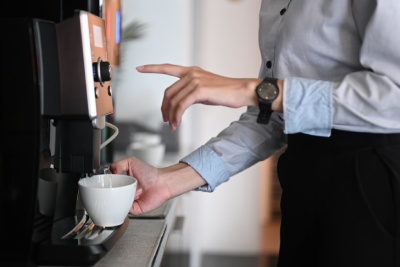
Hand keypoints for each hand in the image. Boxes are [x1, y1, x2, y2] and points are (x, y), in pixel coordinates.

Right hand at [110, 157, 170, 214]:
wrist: (162, 182)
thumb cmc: (150, 173)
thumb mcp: (131, 162)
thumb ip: (118, 164)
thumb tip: (110, 172)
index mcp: (123, 183)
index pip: (110, 187)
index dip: (105, 186)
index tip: (103, 183)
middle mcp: (125, 193)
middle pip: (111, 197)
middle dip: (108, 194)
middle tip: (110, 189)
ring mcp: (129, 202)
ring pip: (117, 204)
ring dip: (116, 200)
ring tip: (121, 192)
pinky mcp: (135, 210)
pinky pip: (125, 210)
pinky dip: (123, 206)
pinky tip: (127, 198)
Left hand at [137, 64, 261, 130]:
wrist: (242, 91)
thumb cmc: (226, 92)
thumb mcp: (205, 90)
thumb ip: (191, 92)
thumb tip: (182, 103)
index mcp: (191, 71)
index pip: (168, 68)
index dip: (152, 68)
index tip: (139, 68)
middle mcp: (191, 73)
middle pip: (168, 92)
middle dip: (164, 108)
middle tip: (165, 120)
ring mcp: (195, 81)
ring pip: (173, 101)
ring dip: (170, 116)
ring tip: (172, 125)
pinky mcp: (199, 90)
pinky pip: (181, 105)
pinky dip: (177, 116)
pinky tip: (177, 123)